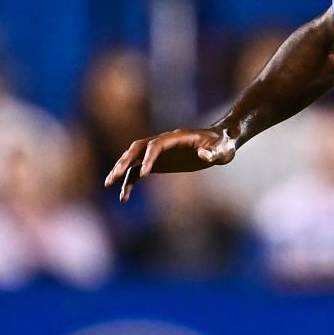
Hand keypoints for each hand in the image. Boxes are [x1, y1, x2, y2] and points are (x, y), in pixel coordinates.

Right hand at [103, 128, 237, 200]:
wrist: (221, 142)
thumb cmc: (224, 144)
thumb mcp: (224, 149)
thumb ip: (214, 152)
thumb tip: (204, 155)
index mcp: (177, 137)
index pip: (157, 144)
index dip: (149, 157)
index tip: (144, 174)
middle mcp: (164, 142)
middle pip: (138, 148)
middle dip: (125, 161)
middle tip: (114, 177)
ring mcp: (159, 153)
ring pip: (133, 158)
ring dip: (120, 170)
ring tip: (109, 184)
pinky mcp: (159, 163)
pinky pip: (138, 172)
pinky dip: (129, 183)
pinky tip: (124, 197)